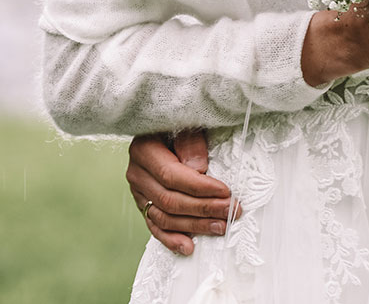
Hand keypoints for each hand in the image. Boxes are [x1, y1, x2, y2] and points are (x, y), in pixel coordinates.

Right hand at [127, 128, 234, 255]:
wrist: (161, 128)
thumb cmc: (176, 124)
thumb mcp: (184, 122)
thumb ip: (190, 142)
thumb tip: (198, 168)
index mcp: (143, 150)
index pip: (171, 176)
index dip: (199, 187)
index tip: (225, 192)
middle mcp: (136, 173)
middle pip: (170, 200)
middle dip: (204, 208)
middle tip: (231, 211)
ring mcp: (138, 192)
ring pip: (165, 217)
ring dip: (195, 226)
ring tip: (221, 227)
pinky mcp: (143, 204)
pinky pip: (155, 226)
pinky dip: (171, 239)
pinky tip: (189, 247)